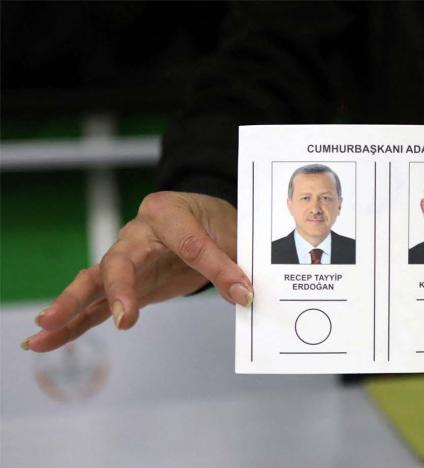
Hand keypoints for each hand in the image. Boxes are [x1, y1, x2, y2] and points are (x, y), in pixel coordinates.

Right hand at [22, 192, 252, 351]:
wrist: (206, 222)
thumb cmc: (215, 223)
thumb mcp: (232, 236)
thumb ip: (231, 264)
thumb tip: (242, 294)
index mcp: (167, 212)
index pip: (187, 242)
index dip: (214, 268)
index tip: (242, 292)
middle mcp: (137, 233)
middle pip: (120, 261)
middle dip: (120, 288)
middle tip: (125, 316)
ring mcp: (126, 260)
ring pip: (95, 283)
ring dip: (72, 305)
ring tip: (44, 326)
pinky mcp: (126, 285)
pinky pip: (95, 305)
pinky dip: (72, 323)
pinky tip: (43, 341)